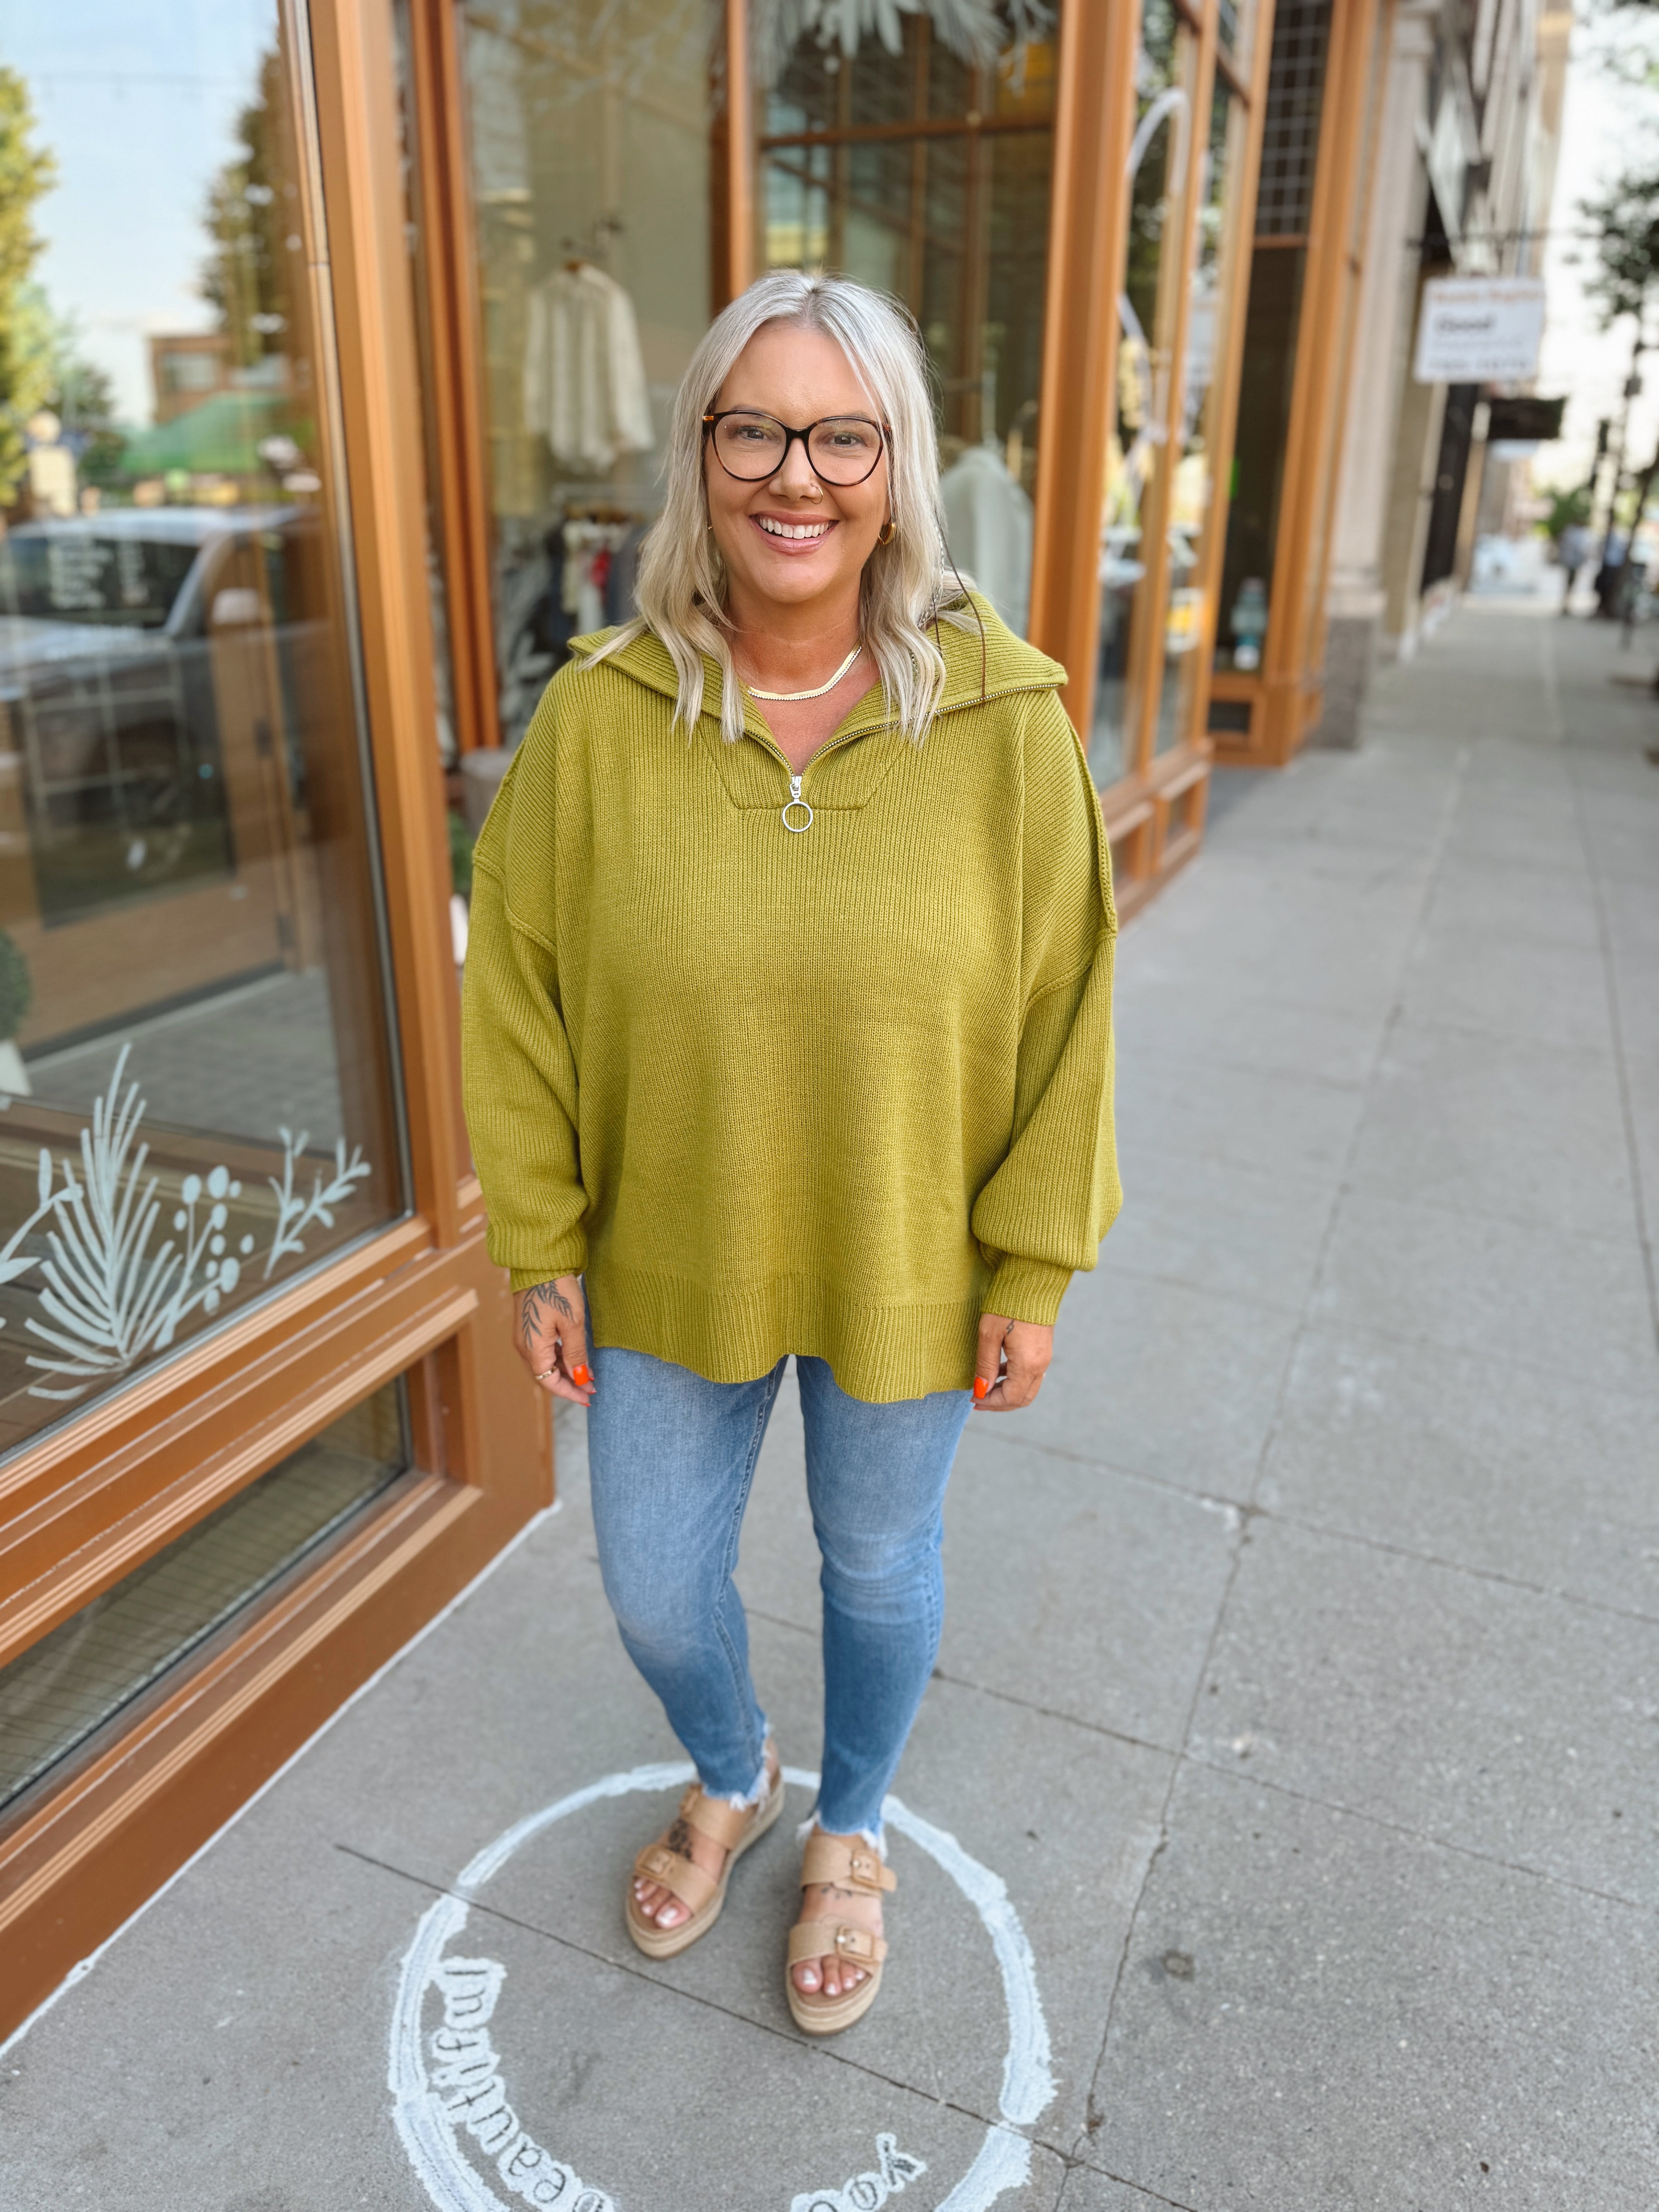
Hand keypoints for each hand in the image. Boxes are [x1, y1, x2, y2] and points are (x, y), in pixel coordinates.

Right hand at [514, 1276, 593, 1407]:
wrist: (540, 1262)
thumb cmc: (557, 1290)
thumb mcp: (573, 1324)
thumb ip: (575, 1354)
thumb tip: (580, 1378)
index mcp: (532, 1348)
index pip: (549, 1382)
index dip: (569, 1392)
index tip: (589, 1397)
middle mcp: (524, 1346)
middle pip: (545, 1375)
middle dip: (569, 1384)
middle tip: (591, 1388)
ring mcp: (525, 1336)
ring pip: (545, 1363)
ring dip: (565, 1371)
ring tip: (587, 1374)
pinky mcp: (529, 1326)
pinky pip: (543, 1350)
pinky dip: (559, 1358)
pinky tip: (574, 1357)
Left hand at [973, 1312, 1051, 1410]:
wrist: (1032, 1281)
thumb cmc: (1007, 1305)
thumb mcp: (989, 1335)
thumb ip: (985, 1365)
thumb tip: (980, 1390)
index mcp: (1027, 1364)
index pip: (1010, 1397)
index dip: (990, 1402)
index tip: (972, 1399)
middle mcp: (1040, 1365)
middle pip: (1022, 1398)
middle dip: (999, 1403)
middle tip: (977, 1399)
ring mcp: (1044, 1358)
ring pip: (1027, 1388)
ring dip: (1006, 1392)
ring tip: (984, 1387)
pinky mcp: (1043, 1349)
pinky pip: (1030, 1375)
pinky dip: (1014, 1380)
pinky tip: (997, 1370)